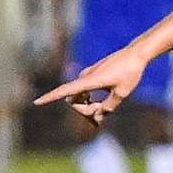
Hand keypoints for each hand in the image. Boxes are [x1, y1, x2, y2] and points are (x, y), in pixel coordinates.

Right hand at [34, 46, 149, 126]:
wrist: (135, 55)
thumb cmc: (130, 73)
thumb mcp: (122, 93)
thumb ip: (108, 107)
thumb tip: (98, 117)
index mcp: (89, 81)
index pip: (65, 91)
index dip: (50, 97)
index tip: (36, 102)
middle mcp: (84, 77)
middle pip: (73, 101)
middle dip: (84, 111)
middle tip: (102, 116)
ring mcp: (87, 76)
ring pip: (78, 97)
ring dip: (87, 107)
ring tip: (103, 112)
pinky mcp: (91, 76)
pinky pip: (83, 92)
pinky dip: (89, 101)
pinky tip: (101, 107)